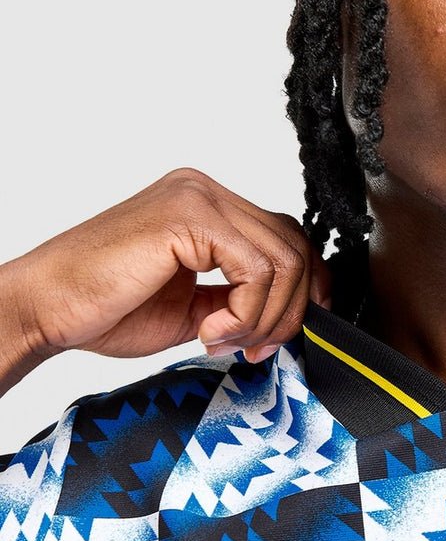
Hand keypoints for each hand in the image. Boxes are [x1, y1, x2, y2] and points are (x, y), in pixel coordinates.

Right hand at [5, 167, 331, 365]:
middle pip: (294, 247)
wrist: (49, 309)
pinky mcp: (189, 216)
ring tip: (224, 340)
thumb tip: (289, 316)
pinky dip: (245, 312)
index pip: (286, 240)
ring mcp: (198, 197)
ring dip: (265, 317)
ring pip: (283, 259)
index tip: (277, 337)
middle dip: (288, 311)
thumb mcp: (196, 308)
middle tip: (255, 348)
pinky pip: (256, 269)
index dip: (300, 293)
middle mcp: (205, 192)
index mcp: (207, 207)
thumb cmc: (106, 309)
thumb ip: (240, 300)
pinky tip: (210, 331)